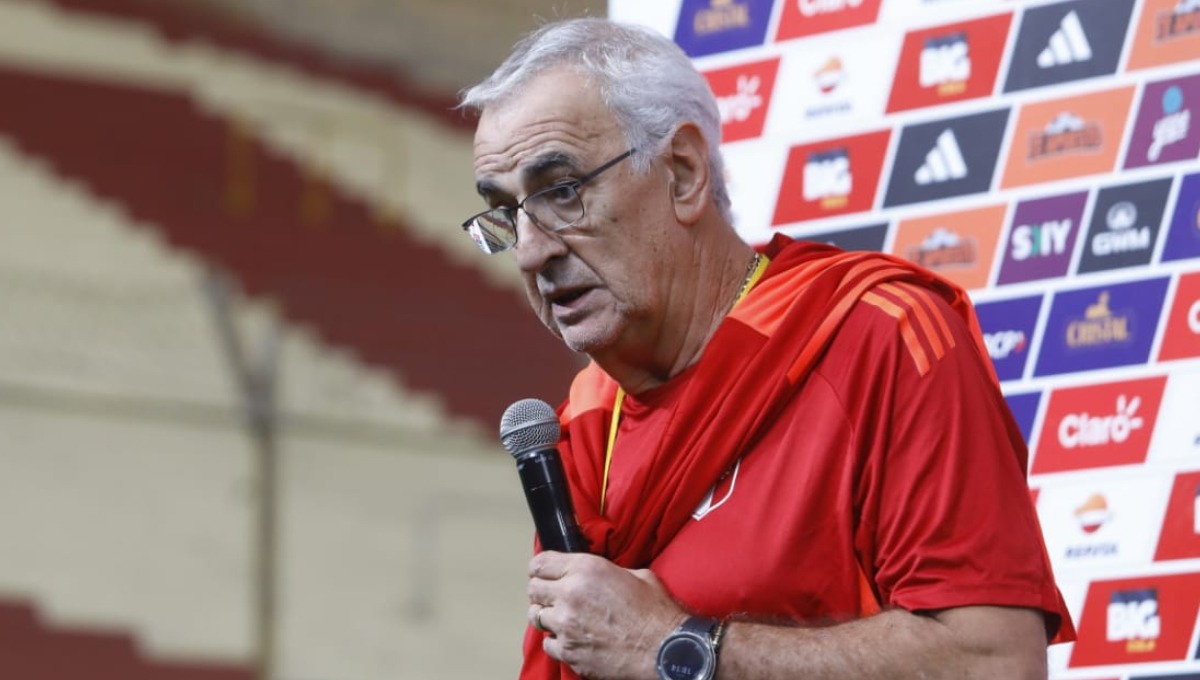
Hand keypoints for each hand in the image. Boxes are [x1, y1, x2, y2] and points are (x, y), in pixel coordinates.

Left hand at [527, 552, 683, 679]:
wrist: (665, 650)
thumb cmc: (656, 614)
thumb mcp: (636, 575)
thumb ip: (607, 571)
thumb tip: (597, 576)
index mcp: (586, 570)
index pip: (541, 563)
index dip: (541, 568)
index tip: (543, 573)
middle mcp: (570, 594)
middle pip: (533, 589)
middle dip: (542, 592)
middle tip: (553, 597)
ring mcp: (566, 625)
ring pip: (536, 617)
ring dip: (548, 616)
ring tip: (562, 618)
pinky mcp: (569, 652)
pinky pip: (548, 644)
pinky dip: (557, 642)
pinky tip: (572, 639)